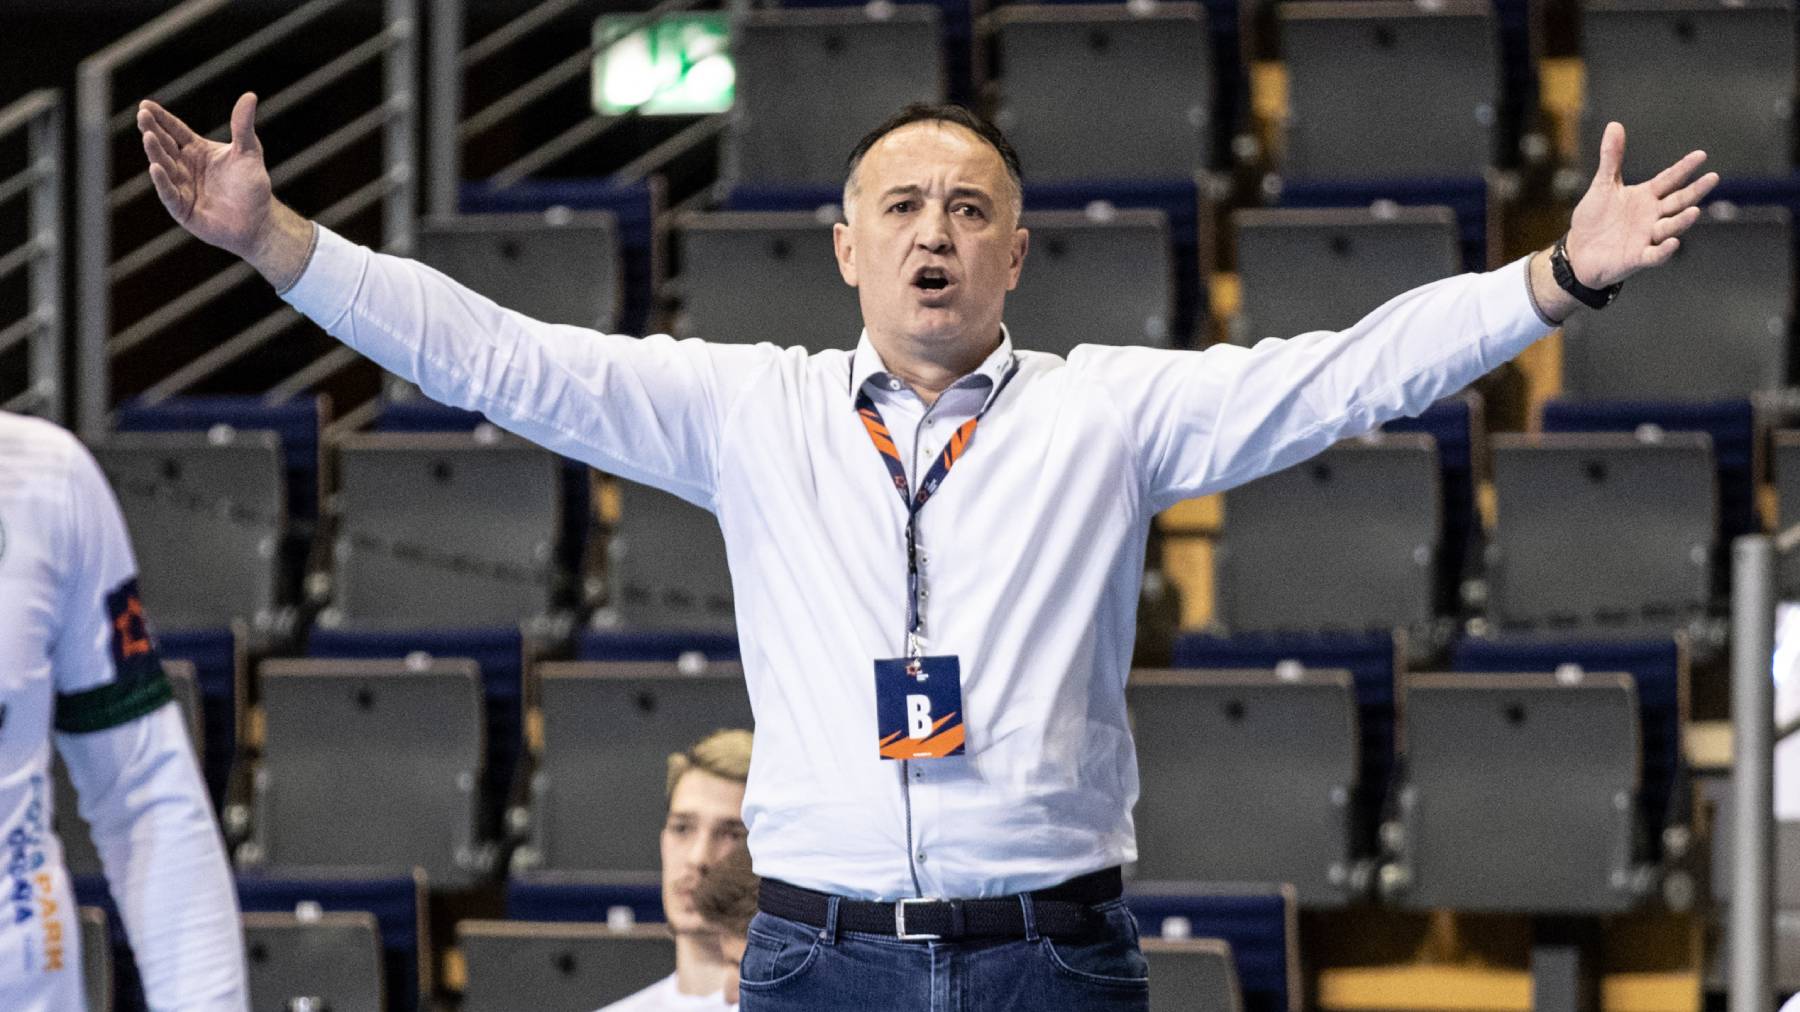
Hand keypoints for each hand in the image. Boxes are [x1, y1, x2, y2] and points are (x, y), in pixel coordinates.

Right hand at [138, 93, 312, 287]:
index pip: (175, 130)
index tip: (146, 105)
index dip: (161, 118)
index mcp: (196, 150)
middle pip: (164, 145)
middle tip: (142, 116)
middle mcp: (184, 166)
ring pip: (163, 166)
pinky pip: (169, 193)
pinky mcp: (182, 208)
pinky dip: (162, 181)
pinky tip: (155, 167)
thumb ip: (243, 126)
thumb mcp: (248, 152)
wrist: (259, 222)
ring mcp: (181, 187)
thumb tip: (250, 95)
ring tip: (149, 136)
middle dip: (153, 130)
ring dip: (155, 152)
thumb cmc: (252, 186)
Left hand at [1564, 121, 1719, 288]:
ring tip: (1694, 210)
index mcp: (1647, 196)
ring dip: (1682, 220)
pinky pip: (1655, 254)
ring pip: (1670, 227)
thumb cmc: (1594, 218)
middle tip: (1713, 178)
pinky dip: (1664, 250)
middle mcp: (1653, 215)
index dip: (1685, 168)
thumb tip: (1614, 125)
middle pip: (1678, 201)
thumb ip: (1612, 158)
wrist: (1579, 251)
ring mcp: (1648, 236)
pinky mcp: (1637, 257)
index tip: (1701, 155)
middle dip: (1695, 191)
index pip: (1670, 179)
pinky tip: (1672, 242)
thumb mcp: (1603, 185)